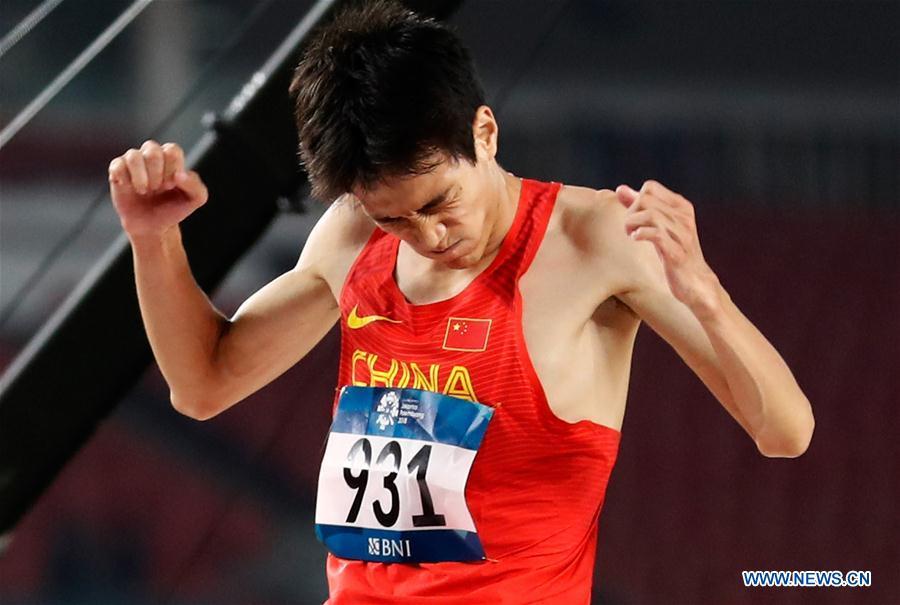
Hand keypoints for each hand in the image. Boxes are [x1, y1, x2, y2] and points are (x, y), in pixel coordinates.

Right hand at [108, 140, 207, 238]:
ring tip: (144, 191)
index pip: (171, 150)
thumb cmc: (174, 208)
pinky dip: (125, 179)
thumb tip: (179, 175)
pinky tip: (130, 188)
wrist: (153, 226)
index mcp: (171, 157)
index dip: (172, 169)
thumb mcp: (195, 199)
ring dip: (141, 177)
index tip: (171, 186)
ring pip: (133, 155)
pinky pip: (117, 165)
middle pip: (152, 149)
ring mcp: (133, 162)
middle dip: (157, 173)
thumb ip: (195, 185)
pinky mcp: (117, 171)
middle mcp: (151, 155)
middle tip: (158, 189)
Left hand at [616, 180, 720, 314]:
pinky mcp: (677, 252)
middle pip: (646, 199)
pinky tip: (637, 240)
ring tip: (631, 235)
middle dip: (630, 212)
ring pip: (649, 214)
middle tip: (629, 229)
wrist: (696, 282)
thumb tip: (620, 189)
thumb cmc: (674, 252)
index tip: (633, 217)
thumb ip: (640, 207)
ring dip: (632, 224)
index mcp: (681, 207)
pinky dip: (640, 235)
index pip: (650, 187)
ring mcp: (681, 234)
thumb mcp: (658, 226)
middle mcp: (683, 217)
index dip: (634, 200)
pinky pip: (656, 234)